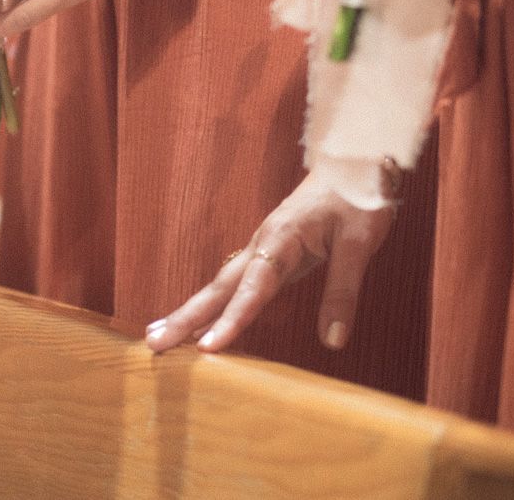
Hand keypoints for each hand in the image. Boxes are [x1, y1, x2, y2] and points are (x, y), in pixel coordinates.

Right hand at [145, 161, 401, 355]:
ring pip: (221, 286)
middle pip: (219, 287)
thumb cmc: (358, 199)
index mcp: (282, 238)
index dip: (231, 319)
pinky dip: (214, 307)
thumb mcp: (360, 243)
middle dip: (186, 317)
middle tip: (154, 344)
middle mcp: (262, 244)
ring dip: (191, 313)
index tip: (209, 349)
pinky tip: (202, 326)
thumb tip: (333, 341)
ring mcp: (262, 249)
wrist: (354, 164)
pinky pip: (235, 286)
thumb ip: (343, 291)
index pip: (253, 287)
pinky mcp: (269, 256)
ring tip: (158, 338)